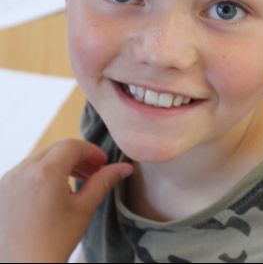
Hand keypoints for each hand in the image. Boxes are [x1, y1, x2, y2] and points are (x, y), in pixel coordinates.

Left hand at [0, 139, 133, 262]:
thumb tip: (125, 167)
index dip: (91, 151)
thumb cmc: (53, 243)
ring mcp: (7, 181)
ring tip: (75, 182)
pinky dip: (43, 173)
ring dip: (60, 163)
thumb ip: (104, 181)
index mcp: (45, 173)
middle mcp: (22, 171)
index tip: (103, 163)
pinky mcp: (0, 191)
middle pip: (55, 149)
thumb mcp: (84, 209)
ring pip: (40, 158)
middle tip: (93, 171)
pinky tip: (54, 192)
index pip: (72, 146)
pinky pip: (25, 171)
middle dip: (77, 156)